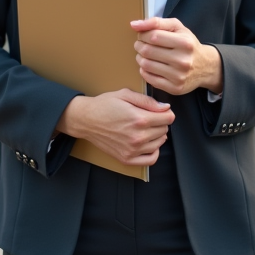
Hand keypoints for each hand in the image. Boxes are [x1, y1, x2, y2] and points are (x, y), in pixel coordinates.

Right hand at [56, 89, 174, 165]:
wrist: (86, 120)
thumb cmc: (104, 105)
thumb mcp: (126, 94)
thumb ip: (148, 101)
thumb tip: (165, 107)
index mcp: (140, 119)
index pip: (168, 118)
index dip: (166, 112)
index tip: (161, 110)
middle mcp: (138, 136)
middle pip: (164, 130)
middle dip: (161, 122)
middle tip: (150, 117)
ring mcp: (133, 150)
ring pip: (160, 143)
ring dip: (157, 135)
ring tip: (146, 128)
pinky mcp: (127, 158)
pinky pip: (151, 159)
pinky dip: (154, 151)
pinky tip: (148, 143)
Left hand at [131, 17, 223, 95]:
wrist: (205, 67)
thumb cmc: (188, 44)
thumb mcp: (177, 28)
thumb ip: (156, 22)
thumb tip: (134, 24)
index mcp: (184, 43)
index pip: (153, 36)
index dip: (142, 35)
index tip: (142, 35)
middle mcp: (183, 60)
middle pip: (148, 51)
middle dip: (139, 46)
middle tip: (140, 44)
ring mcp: (179, 76)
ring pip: (146, 65)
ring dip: (140, 58)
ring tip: (144, 55)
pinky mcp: (175, 88)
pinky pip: (149, 79)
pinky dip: (144, 71)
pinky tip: (149, 66)